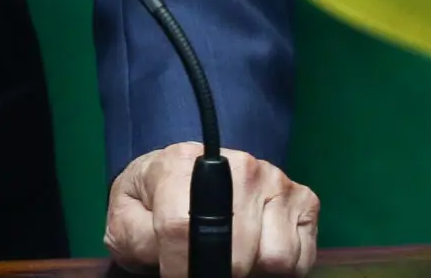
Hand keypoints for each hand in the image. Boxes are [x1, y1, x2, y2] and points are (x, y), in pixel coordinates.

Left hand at [107, 143, 318, 277]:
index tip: (176, 276)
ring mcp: (275, 180)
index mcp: (182, 165)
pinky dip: (281, 268)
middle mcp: (238, 165)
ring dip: (253, 269)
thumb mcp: (127, 218)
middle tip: (202, 265)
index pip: (182, 228)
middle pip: (237, 252)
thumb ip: (138, 238)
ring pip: (276, 258)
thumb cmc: (155, 200)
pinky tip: (256, 251)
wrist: (182, 175)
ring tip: (229, 256)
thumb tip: (166, 259)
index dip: (180, 267)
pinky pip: (301, 258)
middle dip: (216, 270)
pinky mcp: (303, 200)